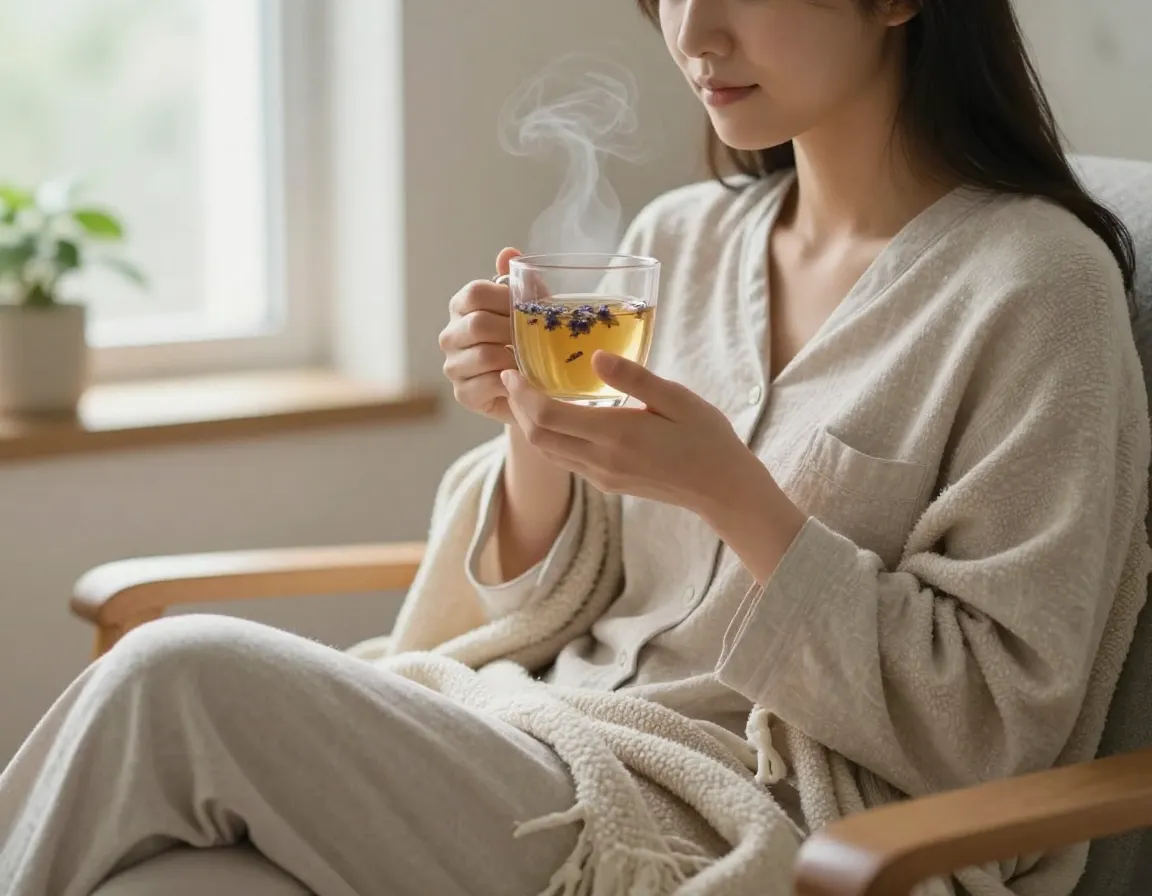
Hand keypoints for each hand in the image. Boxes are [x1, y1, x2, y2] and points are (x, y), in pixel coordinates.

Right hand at [439, 248, 520, 423]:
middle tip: (534, 340)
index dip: (505, 299)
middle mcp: (450, 335)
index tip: (528, 310)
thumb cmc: (527, 342)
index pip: (475, 293)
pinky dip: (511, 382)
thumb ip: (519, 282)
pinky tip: (522, 381)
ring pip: (484, 355)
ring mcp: (452, 365)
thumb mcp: (529, 309)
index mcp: (462, 307)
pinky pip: (488, 383)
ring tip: (531, 361)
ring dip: (515, 359)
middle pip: (478, 324)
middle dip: (513, 332)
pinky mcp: (462, 393)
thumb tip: (507, 252)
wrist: (530, 389)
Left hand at [501, 351, 753, 514]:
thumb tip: (596, 355)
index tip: (512, 370)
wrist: (721, 488)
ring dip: (530, 424)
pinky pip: (565, 460)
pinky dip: (549, 438)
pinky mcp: (607, 483)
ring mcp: (602, 476)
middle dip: (518, 408)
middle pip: (538, 436)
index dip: (522, 393)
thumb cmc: (705, 437)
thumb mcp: (676, 399)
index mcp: (616, 434)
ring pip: (548, 451)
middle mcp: (601, 460)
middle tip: (513, 378)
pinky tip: (556, 418)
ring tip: (527, 395)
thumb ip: (634, 378)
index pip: (549, 415)